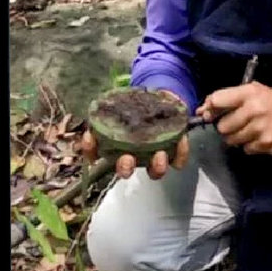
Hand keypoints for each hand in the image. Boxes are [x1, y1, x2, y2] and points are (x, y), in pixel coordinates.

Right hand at [76, 90, 190, 179]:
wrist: (161, 99)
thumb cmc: (136, 103)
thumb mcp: (122, 100)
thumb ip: (112, 104)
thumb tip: (102, 104)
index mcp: (114, 144)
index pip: (96, 153)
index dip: (91, 151)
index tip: (90, 141)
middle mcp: (133, 156)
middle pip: (125, 170)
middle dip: (124, 167)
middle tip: (127, 160)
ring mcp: (153, 157)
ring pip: (153, 171)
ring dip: (156, 166)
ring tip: (159, 154)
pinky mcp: (174, 154)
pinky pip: (178, 160)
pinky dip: (180, 152)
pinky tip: (181, 140)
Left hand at [198, 82, 271, 156]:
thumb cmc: (267, 99)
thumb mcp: (248, 91)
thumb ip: (224, 98)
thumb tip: (201, 111)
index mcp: (248, 94)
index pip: (217, 100)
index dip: (211, 109)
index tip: (211, 114)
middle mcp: (255, 110)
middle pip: (222, 127)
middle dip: (225, 127)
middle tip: (234, 123)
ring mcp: (261, 129)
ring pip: (232, 141)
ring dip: (235, 137)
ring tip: (246, 130)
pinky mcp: (267, 144)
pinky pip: (246, 149)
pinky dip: (249, 145)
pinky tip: (257, 136)